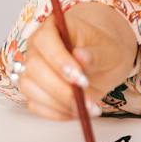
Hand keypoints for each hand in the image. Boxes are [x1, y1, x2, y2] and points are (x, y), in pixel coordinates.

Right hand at [16, 3, 138, 121]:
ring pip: (30, 89)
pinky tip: (78, 112)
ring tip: (88, 109)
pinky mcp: (35, 91)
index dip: (60, 62)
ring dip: (58, 104)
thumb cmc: (105, 49)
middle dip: (60, 89)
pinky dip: (56, 113)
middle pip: (34, 69)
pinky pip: (36, 105)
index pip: (45, 41)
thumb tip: (81, 56)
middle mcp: (36, 48)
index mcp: (52, 28)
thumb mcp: (109, 49)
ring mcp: (32, 70)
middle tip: (87, 101)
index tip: (81, 80)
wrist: (104, 60)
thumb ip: (96, 54)